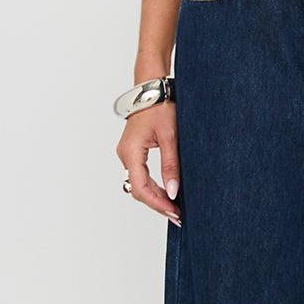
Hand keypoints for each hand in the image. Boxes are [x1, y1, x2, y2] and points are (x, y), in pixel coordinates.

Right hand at [116, 103, 181, 223]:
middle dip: (157, 204)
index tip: (174, 213)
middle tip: (178, 215)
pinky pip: (140, 175)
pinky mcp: (134, 151)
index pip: (141, 188)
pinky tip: (167, 192)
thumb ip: (171, 165)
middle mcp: (125, 155)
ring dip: (155, 196)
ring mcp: (128, 153)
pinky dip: (153, 186)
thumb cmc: (161, 106)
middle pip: (137, 190)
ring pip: (138, 184)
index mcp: (131, 152)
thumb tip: (173, 191)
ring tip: (174, 206)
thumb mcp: (170, 137)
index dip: (158, 204)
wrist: (152, 88)